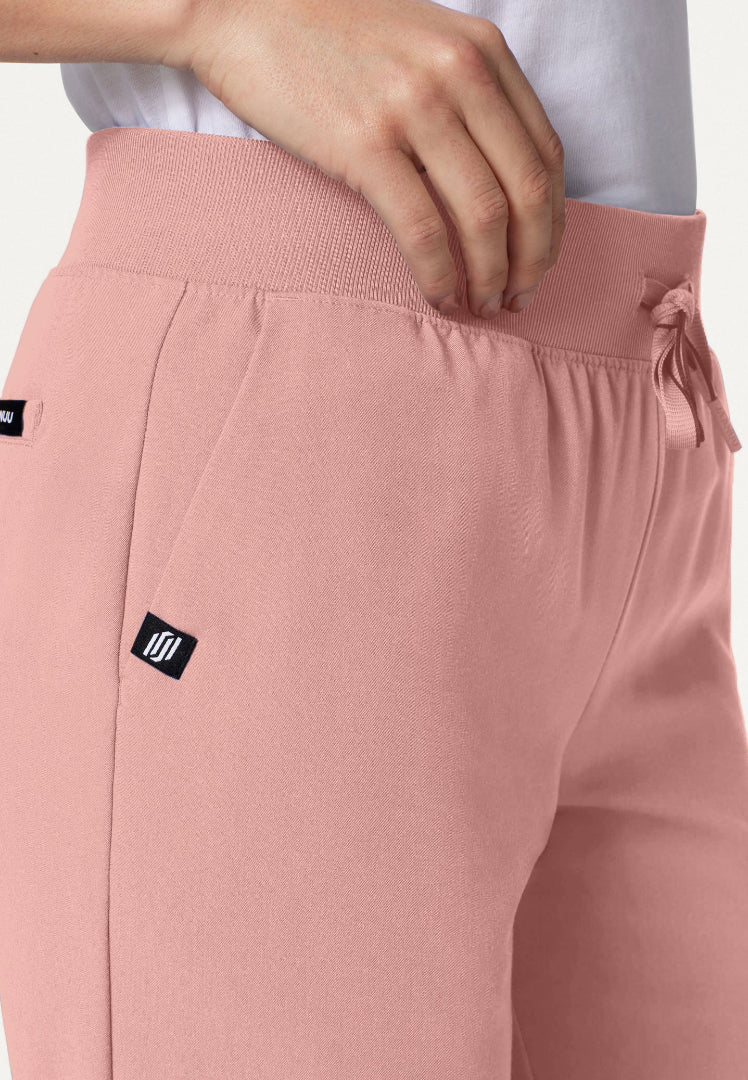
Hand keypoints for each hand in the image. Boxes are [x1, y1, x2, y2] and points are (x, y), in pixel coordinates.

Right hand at [167, 0, 565, 317]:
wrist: (242, 6)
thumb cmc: (327, 35)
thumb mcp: (422, 45)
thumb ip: (468, 96)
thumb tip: (497, 180)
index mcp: (483, 51)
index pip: (546, 154)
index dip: (551, 223)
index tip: (538, 260)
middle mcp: (460, 74)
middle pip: (527, 192)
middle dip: (531, 260)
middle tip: (518, 298)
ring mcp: (414, 107)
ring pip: (484, 217)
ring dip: (491, 276)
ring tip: (482, 304)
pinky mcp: (366, 143)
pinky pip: (424, 230)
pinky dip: (440, 276)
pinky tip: (439, 296)